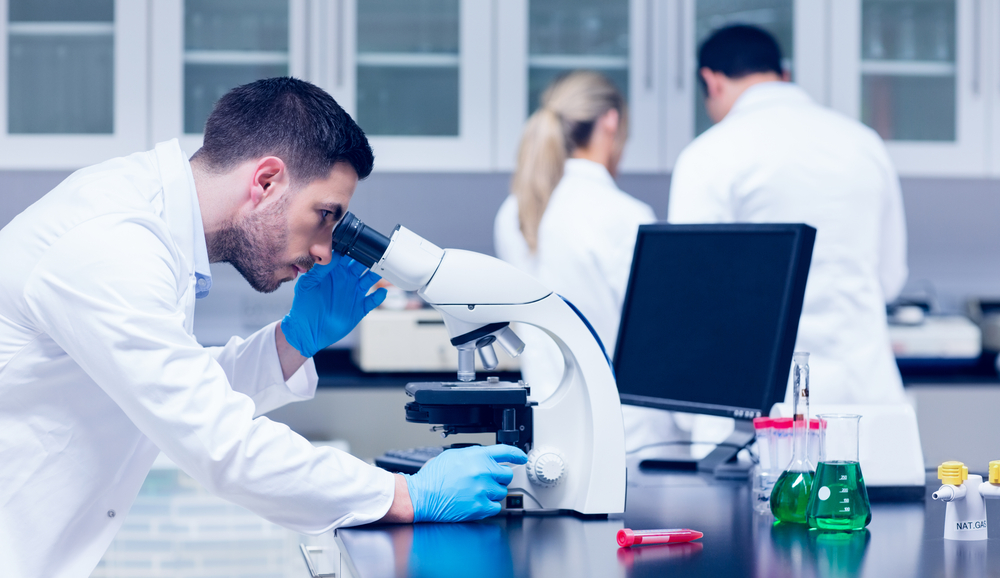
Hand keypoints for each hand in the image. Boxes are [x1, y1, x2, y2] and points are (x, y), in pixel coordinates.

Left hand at [280, 254, 386, 357]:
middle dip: (369, 257)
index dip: (353, 248)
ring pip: (370, 279)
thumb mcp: (308, 284)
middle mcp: (346, 280)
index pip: (347, 255)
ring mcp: (354, 293)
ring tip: (383, 268)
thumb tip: (334, 255)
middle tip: (376, 251)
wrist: (307, 331)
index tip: (359, 242)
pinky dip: (379, 296)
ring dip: (377, 274)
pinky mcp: (360, 308)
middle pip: (362, 264)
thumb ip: (320, 270)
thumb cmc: (304, 307)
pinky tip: (381, 292)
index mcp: (334, 272)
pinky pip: (373, 300)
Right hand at [405, 445, 527, 522]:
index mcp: (477, 456)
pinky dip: (488, 505)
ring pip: (502, 491)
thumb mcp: (453, 455)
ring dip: (492, 492)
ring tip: (475, 492)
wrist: (423, 496)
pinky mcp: (480, 507)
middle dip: (499, 477)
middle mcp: (483, 472)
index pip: (505, 451)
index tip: (521, 457)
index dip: (517, 454)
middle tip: (486, 480)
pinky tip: (476, 502)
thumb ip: (473, 455)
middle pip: (507, 474)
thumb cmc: (434, 477)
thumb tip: (486, 457)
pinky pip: (496, 507)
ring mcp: (483, 490)